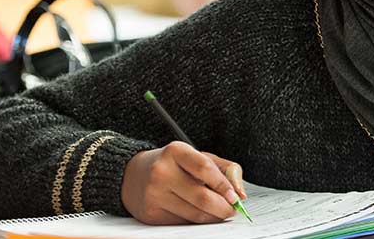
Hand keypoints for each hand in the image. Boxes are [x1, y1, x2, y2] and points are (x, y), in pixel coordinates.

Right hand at [121, 141, 246, 224]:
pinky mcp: (150, 213)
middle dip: (223, 207)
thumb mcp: (198, 156)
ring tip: (220, 213)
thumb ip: (225, 169)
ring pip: (194, 214)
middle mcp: (162, 171)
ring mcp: (154, 194)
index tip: (236, 197)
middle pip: (201, 196)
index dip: (224, 185)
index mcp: (175, 151)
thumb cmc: (173, 164)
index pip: (205, 169)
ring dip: (213, 217)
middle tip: (232, 210)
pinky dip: (196, 221)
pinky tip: (200, 214)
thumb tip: (240, 194)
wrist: (133, 175)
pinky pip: (182, 222)